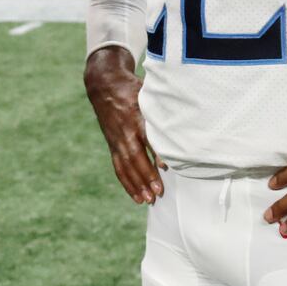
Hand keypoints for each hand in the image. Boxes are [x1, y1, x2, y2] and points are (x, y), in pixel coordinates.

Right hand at [84, 47, 165, 204]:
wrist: (104, 86)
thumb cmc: (133, 89)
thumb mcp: (148, 93)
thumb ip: (162, 108)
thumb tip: (182, 123)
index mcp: (135, 116)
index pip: (147, 137)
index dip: (156, 152)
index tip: (166, 167)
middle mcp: (125, 131)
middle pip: (135, 156)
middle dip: (146, 175)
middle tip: (159, 191)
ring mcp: (117, 140)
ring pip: (126, 166)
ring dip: (137, 184)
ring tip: (148, 199)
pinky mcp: (112, 146)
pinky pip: (118, 168)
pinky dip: (127, 183)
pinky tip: (136, 196)